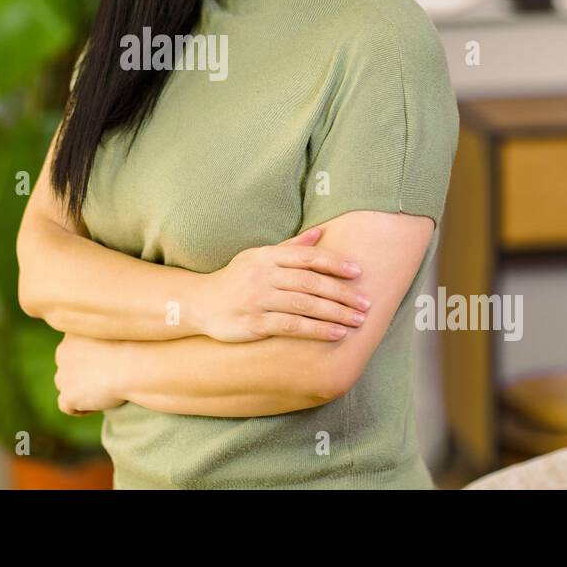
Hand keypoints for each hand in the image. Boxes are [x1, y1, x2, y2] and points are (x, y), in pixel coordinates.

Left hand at [54, 333, 127, 415]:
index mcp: (74, 332)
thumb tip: (103, 357)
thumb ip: (101, 342)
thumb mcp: (114, 334)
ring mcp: (63, 374)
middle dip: (82, 376)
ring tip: (103, 393)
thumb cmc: (133, 347)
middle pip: (68, 368)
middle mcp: (62, 351)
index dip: (90, 360)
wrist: (131, 365)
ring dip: (81, 391)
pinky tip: (98, 404)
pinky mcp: (67, 395)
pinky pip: (67, 406)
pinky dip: (81, 408)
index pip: (74, 350)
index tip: (108, 365)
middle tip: (106, 379)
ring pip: (66, 386)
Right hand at [195, 226, 371, 342]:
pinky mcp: (254, 323)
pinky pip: (291, 326)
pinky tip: (336, 333)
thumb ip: (290, 248)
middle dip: (342, 293)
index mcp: (266, 256)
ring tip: (358, 320)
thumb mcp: (258, 257)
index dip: (335, 263)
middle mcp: (263, 275)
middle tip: (366, 303)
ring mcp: (258, 299)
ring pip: (304, 305)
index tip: (358, 272)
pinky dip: (317, 329)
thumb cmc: (236, 278)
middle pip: (311, 282)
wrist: (200, 303)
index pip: (307, 257)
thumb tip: (321, 233)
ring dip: (335, 313)